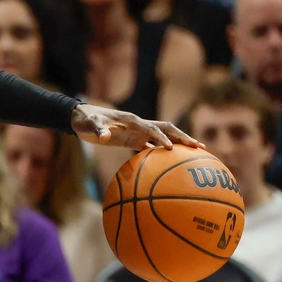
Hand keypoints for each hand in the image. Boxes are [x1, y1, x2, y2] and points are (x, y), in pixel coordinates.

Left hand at [70, 103, 201, 150]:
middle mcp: (139, 125)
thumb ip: (98, 130)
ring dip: (179, 144)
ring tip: (197, 153)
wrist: (81, 118)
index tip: (171, 148)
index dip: (161, 137)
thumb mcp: (89, 125)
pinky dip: (164, 153)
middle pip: (167, 129)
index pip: (152, 128)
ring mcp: (138, 132)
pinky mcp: (133, 139)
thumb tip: (104, 137)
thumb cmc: (85, 120)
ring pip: (164, 136)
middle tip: (200, 147)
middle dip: (182, 137)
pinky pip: (152, 146)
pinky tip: (174, 163)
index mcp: (132, 121)